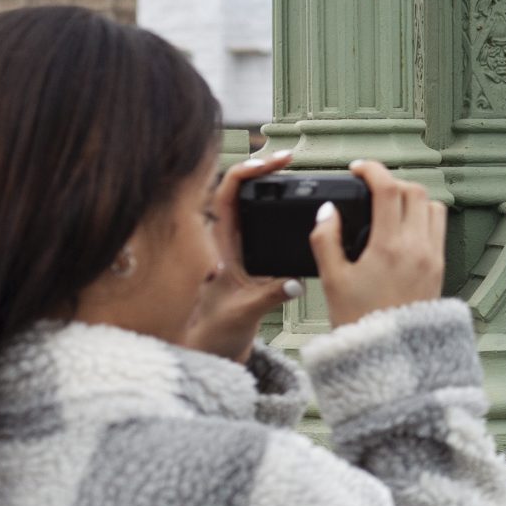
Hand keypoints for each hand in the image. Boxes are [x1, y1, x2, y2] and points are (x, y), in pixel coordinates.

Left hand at [185, 148, 301, 362]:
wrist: (210, 347)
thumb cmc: (216, 330)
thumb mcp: (245, 313)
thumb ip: (270, 296)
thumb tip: (294, 282)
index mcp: (221, 246)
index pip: (226, 196)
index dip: (247, 173)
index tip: (274, 163)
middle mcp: (226, 240)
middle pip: (236, 189)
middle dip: (260, 168)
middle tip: (289, 157)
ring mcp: (237, 246)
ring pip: (246, 203)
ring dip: (265, 182)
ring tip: (289, 169)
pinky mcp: (248, 255)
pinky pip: (258, 220)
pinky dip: (273, 204)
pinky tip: (291, 200)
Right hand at [311, 160, 449, 328]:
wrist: (390, 356)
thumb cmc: (360, 322)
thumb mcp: (332, 280)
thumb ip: (326, 239)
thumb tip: (328, 211)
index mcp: (390, 246)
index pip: (388, 190)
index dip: (373, 171)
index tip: (359, 168)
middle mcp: (418, 247)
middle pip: (415, 192)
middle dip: (392, 182)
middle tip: (371, 188)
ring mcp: (433, 257)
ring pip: (433, 208)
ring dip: (413, 199)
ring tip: (389, 207)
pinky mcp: (441, 268)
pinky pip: (438, 229)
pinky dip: (423, 218)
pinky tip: (402, 230)